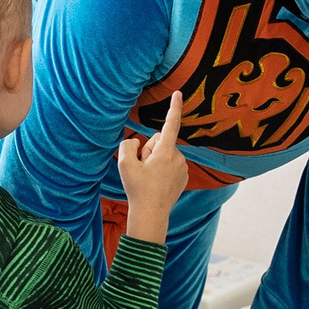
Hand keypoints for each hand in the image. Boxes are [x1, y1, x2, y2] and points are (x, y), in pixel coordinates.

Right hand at [114, 94, 187, 238]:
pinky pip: (170, 164)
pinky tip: (156, 182)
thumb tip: (136, 143)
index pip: (170, 124)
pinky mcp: (183, 177)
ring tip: (149, 177)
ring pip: (165, 154)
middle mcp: (178, 157)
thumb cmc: (138, 190)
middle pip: (160, 141)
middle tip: (142, 168)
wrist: (151, 215)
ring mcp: (183, 168)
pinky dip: (162, 169)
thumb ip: (128, 145)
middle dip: (150, 149)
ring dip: (155, 160)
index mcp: (166, 152)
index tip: (178, 93)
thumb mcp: (125, 164)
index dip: (174, 107)